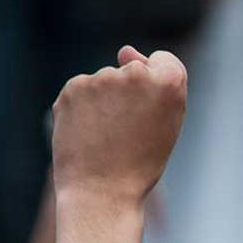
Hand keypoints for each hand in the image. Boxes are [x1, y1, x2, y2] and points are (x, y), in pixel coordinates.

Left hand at [51, 45, 186, 205]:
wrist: (102, 191)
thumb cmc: (141, 162)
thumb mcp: (167, 122)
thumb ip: (157, 81)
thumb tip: (124, 51)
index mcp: (169, 81)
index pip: (164, 61)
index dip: (158, 88)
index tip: (151, 113)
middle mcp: (135, 73)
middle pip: (132, 71)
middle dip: (129, 93)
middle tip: (128, 132)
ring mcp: (101, 78)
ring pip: (105, 82)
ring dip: (105, 101)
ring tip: (107, 136)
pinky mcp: (73, 87)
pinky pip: (82, 90)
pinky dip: (83, 107)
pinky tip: (88, 132)